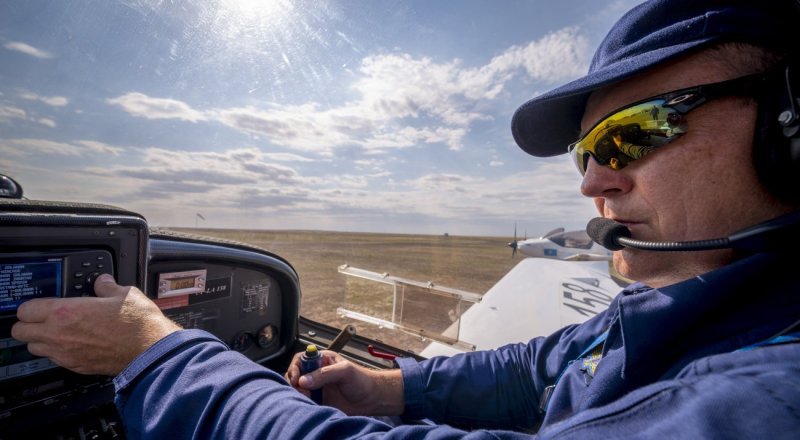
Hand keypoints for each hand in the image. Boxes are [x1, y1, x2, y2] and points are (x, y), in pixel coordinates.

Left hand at [11, 274, 181, 375]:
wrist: (150, 350)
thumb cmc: (138, 324)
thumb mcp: (124, 293)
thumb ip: (106, 286)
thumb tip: (102, 282)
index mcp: (65, 312)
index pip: (25, 310)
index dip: (31, 305)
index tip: (39, 304)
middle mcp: (59, 335)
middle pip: (20, 332)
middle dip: (27, 323)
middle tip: (41, 318)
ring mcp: (66, 353)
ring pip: (33, 348)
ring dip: (40, 339)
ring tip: (57, 332)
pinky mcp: (76, 366)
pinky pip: (54, 359)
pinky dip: (58, 352)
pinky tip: (75, 343)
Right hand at [285, 349, 403, 415]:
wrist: (371, 399)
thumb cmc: (362, 380)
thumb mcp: (344, 371)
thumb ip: (324, 374)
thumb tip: (303, 380)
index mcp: (322, 360)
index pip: (301, 359)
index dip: (295, 367)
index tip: (297, 378)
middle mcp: (316, 372)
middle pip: (295, 373)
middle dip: (294, 382)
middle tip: (303, 390)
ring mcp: (316, 386)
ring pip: (297, 388)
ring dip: (297, 393)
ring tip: (308, 397)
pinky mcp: (318, 400)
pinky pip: (303, 400)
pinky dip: (302, 402)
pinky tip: (310, 403)